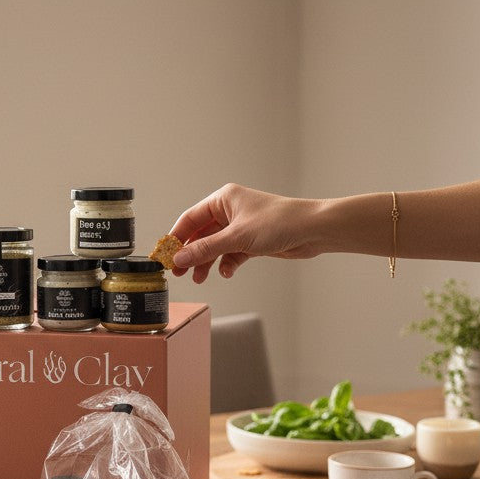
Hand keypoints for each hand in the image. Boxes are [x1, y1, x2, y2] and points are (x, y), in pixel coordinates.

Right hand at [170, 183, 323, 281]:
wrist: (314, 230)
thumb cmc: (280, 222)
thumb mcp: (237, 237)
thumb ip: (205, 249)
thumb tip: (179, 259)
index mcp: (223, 200)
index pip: (190, 219)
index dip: (176, 238)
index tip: (165, 256)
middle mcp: (230, 211)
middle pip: (200, 235)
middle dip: (190, 254)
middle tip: (179, 272)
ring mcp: (240, 227)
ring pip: (214, 247)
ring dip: (207, 262)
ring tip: (200, 278)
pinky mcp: (251, 241)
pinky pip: (230, 254)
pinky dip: (226, 264)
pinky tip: (227, 272)